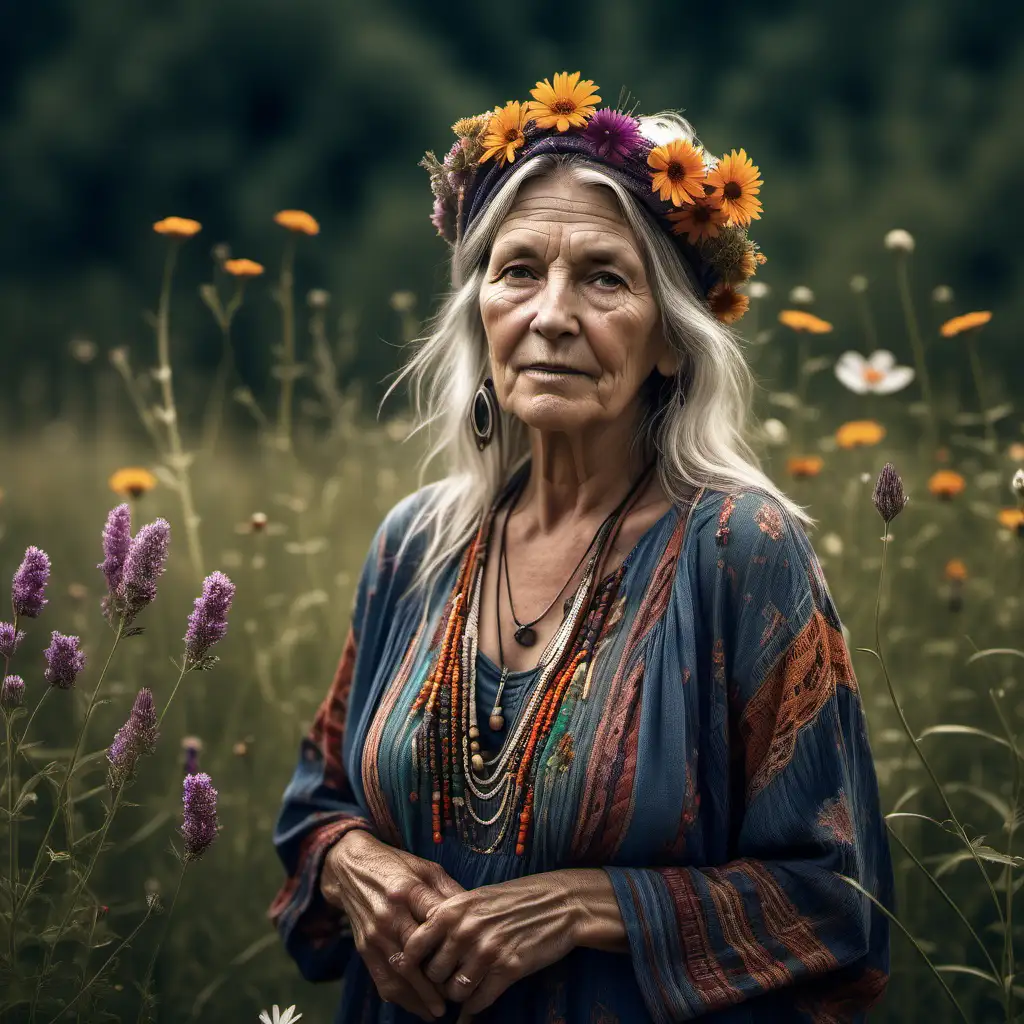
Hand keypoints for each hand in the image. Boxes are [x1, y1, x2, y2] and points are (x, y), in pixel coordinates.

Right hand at [320, 829, 464, 1019]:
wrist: (351, 868)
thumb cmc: (396, 866)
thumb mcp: (426, 868)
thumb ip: (449, 892)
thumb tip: (475, 915)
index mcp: (408, 890)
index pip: (437, 922)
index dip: (455, 944)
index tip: (473, 959)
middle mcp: (389, 915)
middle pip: (419, 956)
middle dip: (440, 980)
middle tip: (460, 994)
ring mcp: (375, 934)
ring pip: (401, 975)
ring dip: (421, 997)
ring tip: (441, 1010)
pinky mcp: (364, 948)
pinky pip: (382, 980)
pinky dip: (402, 997)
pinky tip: (418, 1006)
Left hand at [399, 873, 580, 1015]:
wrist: (561, 904)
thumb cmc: (517, 899)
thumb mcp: (476, 898)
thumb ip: (449, 918)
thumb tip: (421, 945)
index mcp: (454, 909)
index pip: (414, 945)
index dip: (413, 962)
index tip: (418, 970)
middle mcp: (465, 930)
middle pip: (433, 974)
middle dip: (440, 981)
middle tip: (450, 979)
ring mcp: (486, 951)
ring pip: (455, 991)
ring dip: (459, 994)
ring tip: (467, 986)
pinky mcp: (508, 970)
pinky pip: (478, 1001)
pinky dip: (476, 1005)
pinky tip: (482, 995)